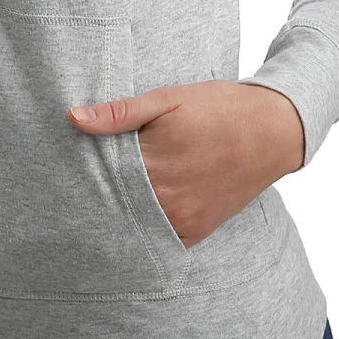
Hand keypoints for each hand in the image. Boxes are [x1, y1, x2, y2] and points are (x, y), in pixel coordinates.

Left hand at [67, 80, 305, 246]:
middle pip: (114, 201)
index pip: (100, 173)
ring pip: (133, 223)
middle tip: (73, 190)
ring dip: (119, 213)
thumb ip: (120, 113)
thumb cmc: (218, 108)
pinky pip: (158, 240)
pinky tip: (136, 214)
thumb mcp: (168, 99)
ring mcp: (181, 218)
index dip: (84, 169)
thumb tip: (74, 118)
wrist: (272, 131)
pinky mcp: (196, 231)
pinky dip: (145, 229)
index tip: (67, 166)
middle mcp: (164, 196)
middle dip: (98, 193)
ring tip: (102, 201)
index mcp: (152, 160)